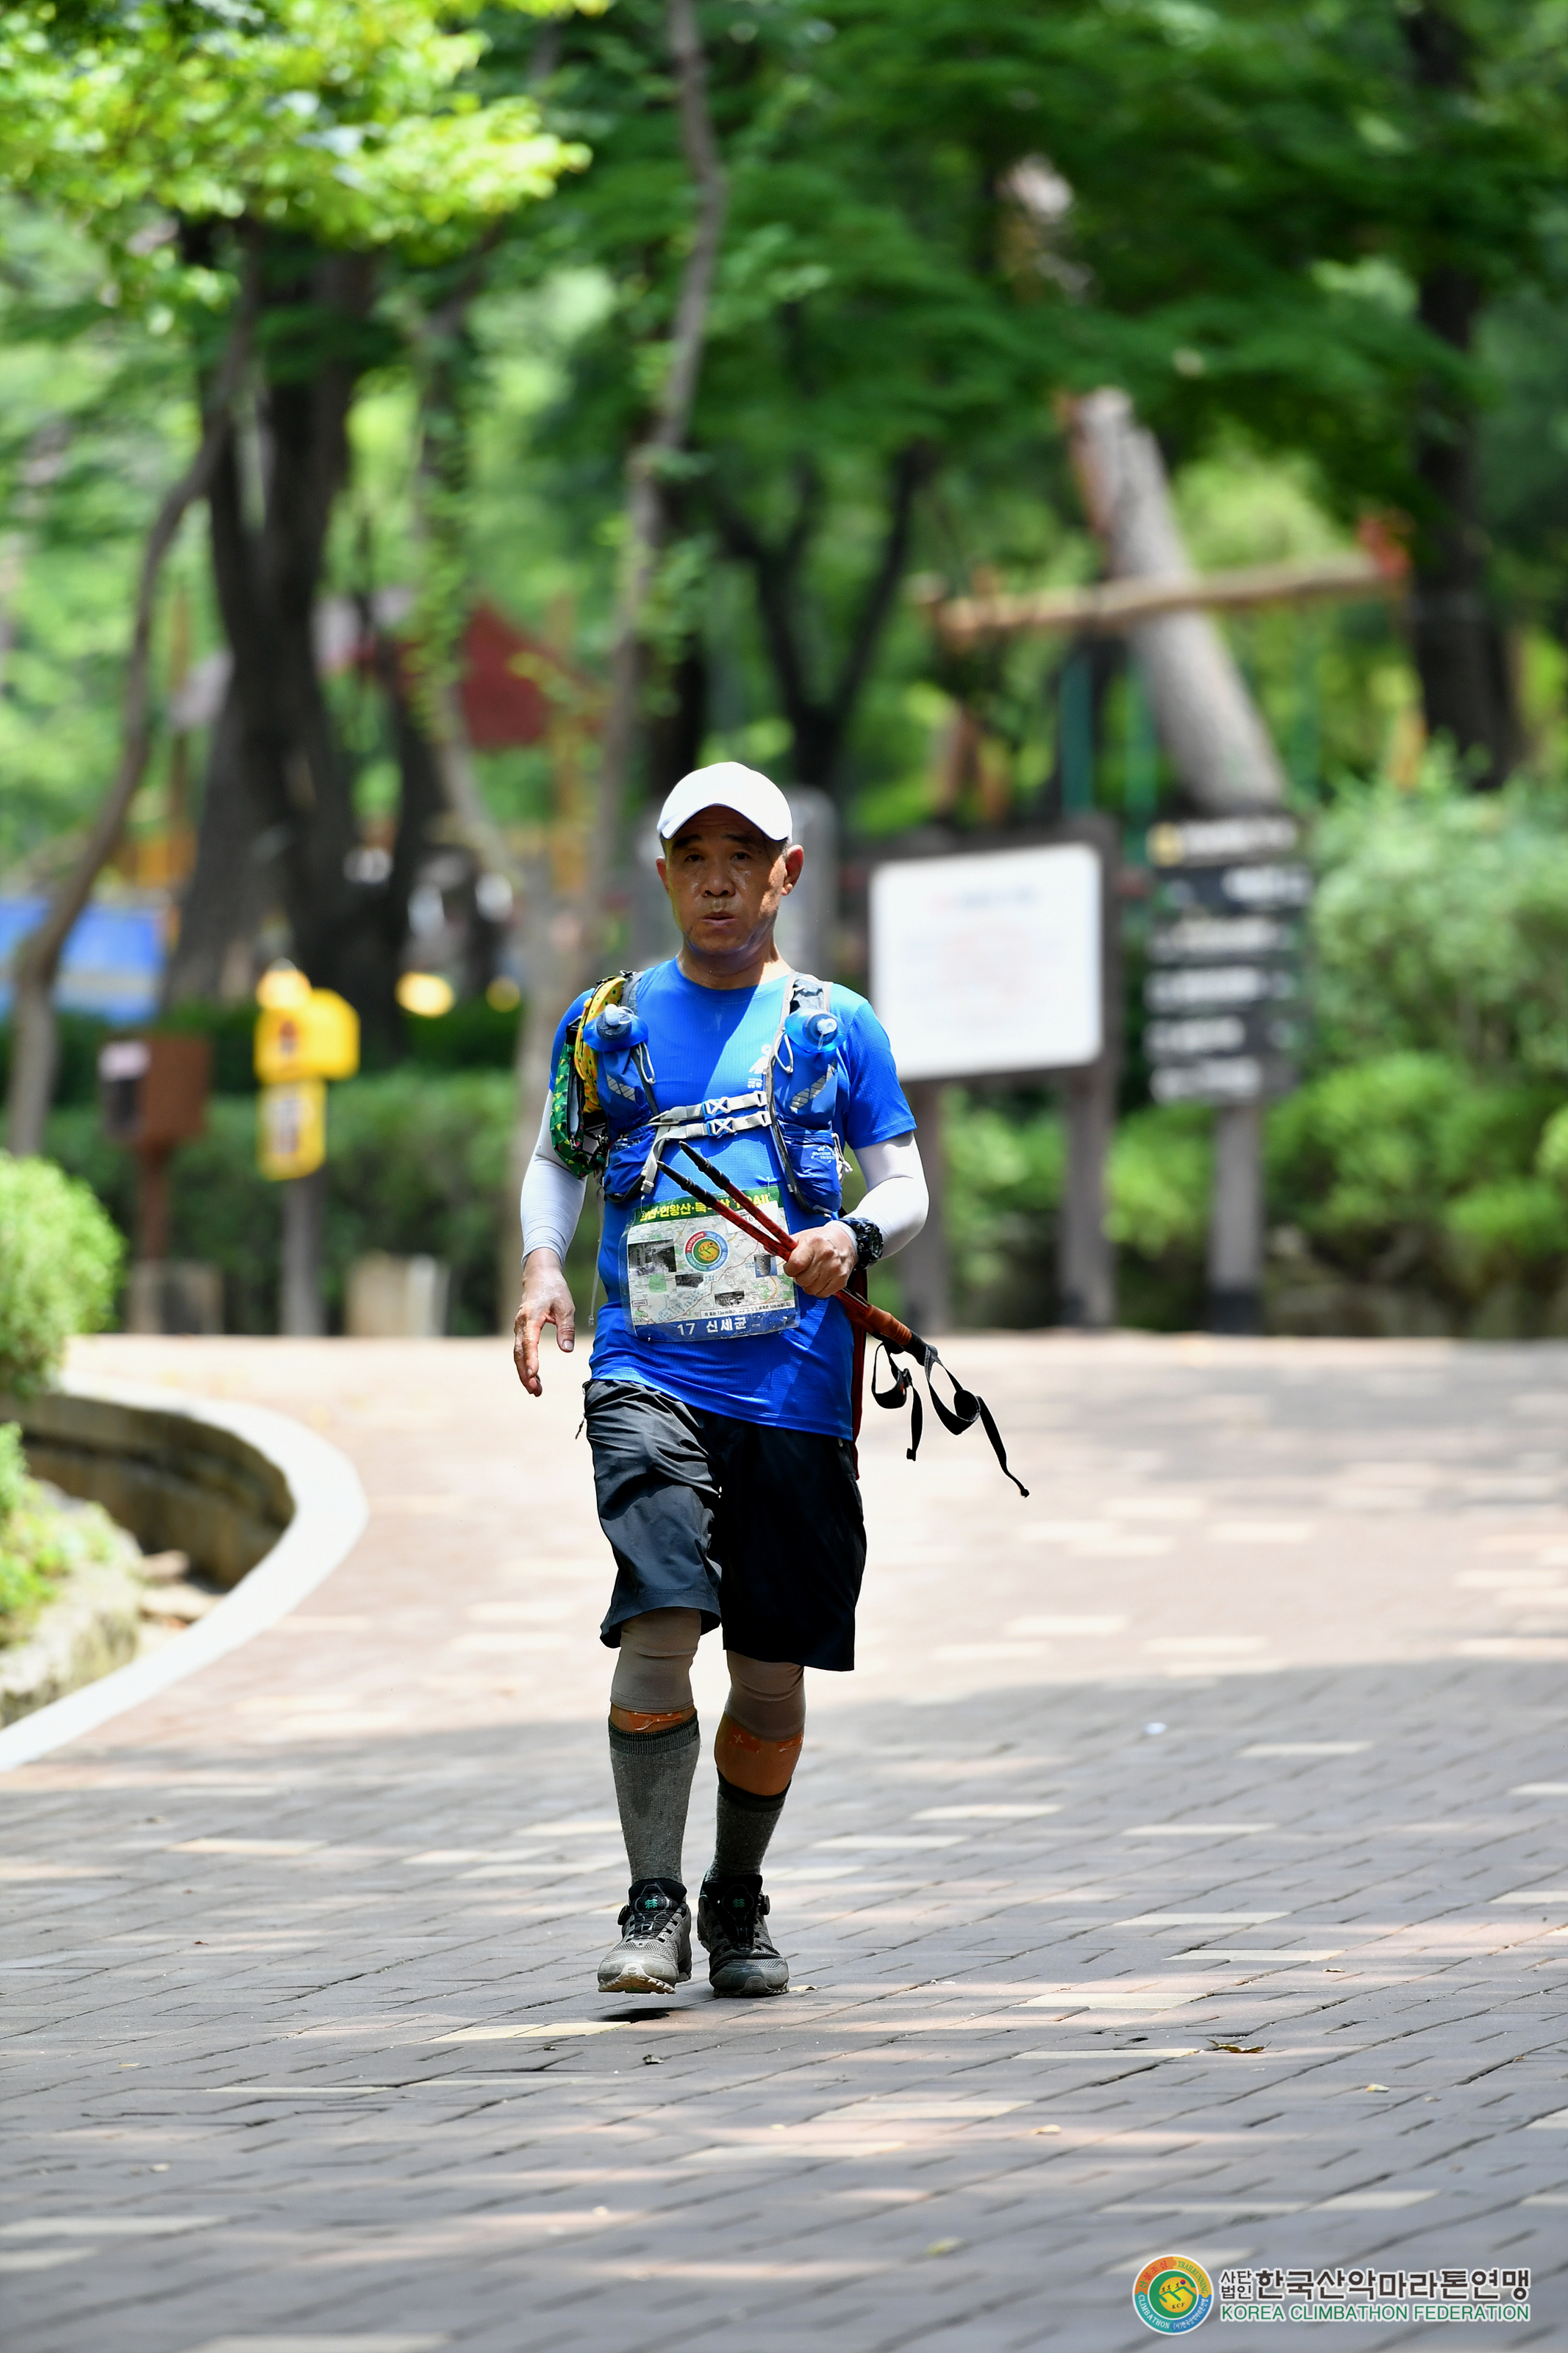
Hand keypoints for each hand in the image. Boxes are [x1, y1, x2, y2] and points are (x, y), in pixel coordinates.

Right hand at [513, 1249, 575, 1395]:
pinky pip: (521, 1350)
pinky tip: (534, 1376)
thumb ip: (566, 1328)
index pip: (529, 1342)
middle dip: (525, 1373)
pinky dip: (525, 1364)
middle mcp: (521, 1324)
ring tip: (535, 1390)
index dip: (531, 1359)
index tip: (534, 1374)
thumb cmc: (554, 1290)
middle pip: (519, 1353)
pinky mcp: (522, 1330)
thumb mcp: (566, 1307)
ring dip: (524, 1372)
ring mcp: (519, 1328)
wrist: (540, 1276)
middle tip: (535, 1391)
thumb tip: (566, 1349)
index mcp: (531, 1318)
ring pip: (518, 1354)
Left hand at [786, 1220, 857, 1298]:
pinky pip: (822, 1294)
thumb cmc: (821, 1240)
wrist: (845, 1240)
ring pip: (811, 1289)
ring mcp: (835, 1269)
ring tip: (813, 1273)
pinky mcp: (841, 1279)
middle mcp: (826, 1255)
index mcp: (813, 1243)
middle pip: (802, 1280)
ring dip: (809, 1284)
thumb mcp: (802, 1237)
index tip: (791, 1267)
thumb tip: (767, 1247)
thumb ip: (784, 1246)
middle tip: (804, 1269)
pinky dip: (819, 1289)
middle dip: (799, 1277)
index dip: (789, 1269)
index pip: (795, 1265)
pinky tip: (821, 1278)